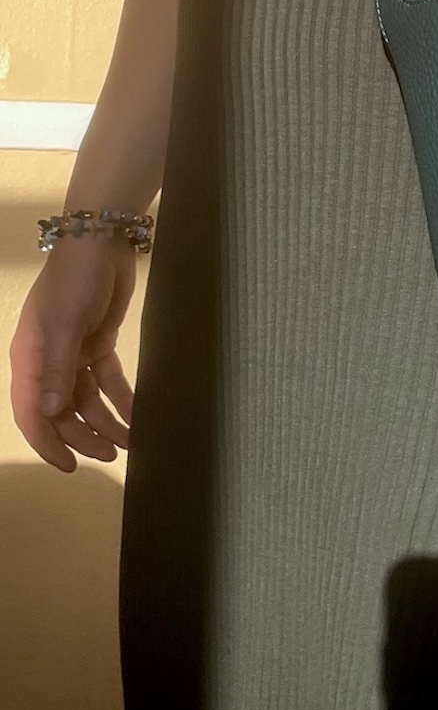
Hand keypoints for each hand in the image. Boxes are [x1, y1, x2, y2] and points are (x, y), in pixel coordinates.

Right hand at [10, 239, 135, 471]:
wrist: (101, 242)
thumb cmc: (76, 282)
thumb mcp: (65, 325)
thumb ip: (57, 370)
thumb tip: (49, 413)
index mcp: (29, 359)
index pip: (31, 412)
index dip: (48, 442)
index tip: (69, 467)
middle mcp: (48, 360)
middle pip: (61, 410)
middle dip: (83, 436)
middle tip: (112, 454)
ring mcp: (74, 352)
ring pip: (86, 398)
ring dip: (105, 421)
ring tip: (128, 441)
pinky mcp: (98, 343)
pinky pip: (107, 379)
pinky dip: (120, 398)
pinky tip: (136, 414)